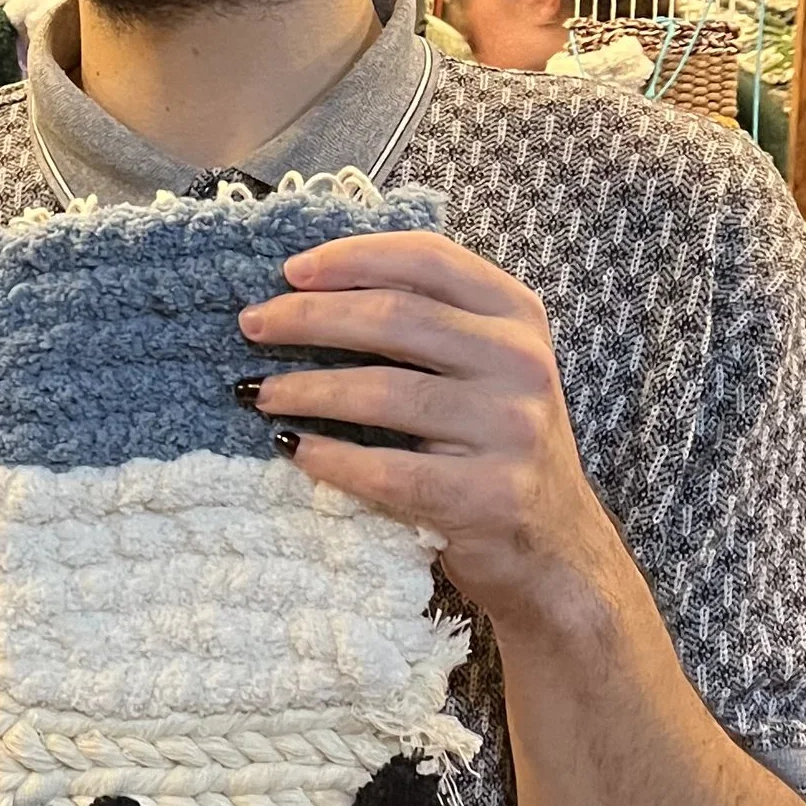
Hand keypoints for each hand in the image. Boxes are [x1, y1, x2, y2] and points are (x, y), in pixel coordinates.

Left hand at [240, 228, 620, 631]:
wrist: (553, 548)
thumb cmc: (494, 444)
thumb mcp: (484, 366)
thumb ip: (427, 322)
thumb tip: (306, 290)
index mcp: (516, 315)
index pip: (428, 259)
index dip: (351, 258)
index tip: (288, 270)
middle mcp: (521, 362)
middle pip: (395, 317)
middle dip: (309, 317)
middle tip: (253, 326)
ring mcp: (510, 429)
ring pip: (383, 391)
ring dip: (305, 388)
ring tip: (258, 392)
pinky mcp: (487, 495)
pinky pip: (387, 469)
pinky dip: (330, 457)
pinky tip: (291, 448)